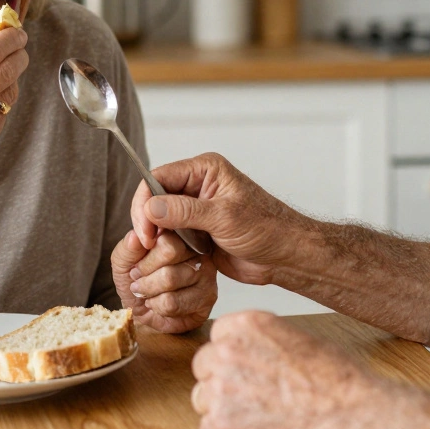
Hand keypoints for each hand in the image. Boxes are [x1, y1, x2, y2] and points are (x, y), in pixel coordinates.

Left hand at [111, 229, 216, 333]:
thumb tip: (135, 236)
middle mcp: (197, 247)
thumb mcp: (123, 262)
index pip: (165, 236)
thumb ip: (128, 248)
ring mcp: (206, 271)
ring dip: (149, 291)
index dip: (145, 257)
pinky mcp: (208, 296)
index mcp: (177, 233)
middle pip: (171, 252)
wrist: (142, 310)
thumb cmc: (136, 281)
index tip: (136, 268)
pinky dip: (157, 307)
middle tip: (139, 282)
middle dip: (146, 274)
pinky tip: (159, 305)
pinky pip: (174, 302)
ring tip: (147, 294)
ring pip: (170, 277)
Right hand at [131, 153, 310, 286]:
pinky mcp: (197, 231)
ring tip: (160, 253)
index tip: (144, 230)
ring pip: (161, 219)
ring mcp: (197, 209)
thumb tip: (150, 207)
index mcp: (205, 170)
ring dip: (159, 236)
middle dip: (149, 221)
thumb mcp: (224, 217)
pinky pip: (172, 236)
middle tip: (149, 244)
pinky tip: (171, 258)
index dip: (146, 201)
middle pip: (156, 197)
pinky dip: (168, 247)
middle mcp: (198, 185)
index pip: (159, 177)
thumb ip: (185, 211)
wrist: (285, 255)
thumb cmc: (267, 228)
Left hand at [190, 311, 377, 428]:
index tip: (249, 369)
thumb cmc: (336, 381)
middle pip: (205, 366)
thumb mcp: (299, 339)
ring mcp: (219, 389)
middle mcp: (225, 351)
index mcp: (246, 325)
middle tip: (253, 397)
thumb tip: (251, 350)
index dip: (233, 356)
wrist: (348, 419)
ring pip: (203, 399)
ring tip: (259, 417)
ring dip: (224, 409)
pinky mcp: (219, 426)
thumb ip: (265, 341)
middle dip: (223, 380)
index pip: (218, 336)